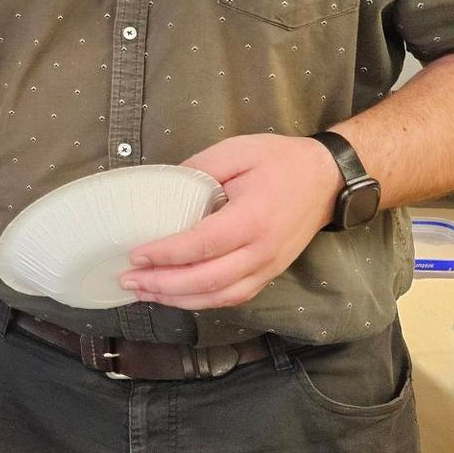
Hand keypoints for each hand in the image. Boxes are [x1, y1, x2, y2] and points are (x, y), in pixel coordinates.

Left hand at [118, 134, 343, 308]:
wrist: (326, 179)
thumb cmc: (280, 161)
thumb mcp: (235, 151)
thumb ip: (197, 170)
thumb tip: (160, 190)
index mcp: (253, 218)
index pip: (202, 245)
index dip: (166, 254)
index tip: (135, 255)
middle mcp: (262, 251)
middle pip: (207, 280)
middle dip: (162, 284)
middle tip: (127, 280)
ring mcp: (269, 267)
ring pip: (219, 297)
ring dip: (178, 300)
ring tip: (144, 292)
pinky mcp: (269, 274)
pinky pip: (233, 297)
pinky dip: (202, 301)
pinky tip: (175, 296)